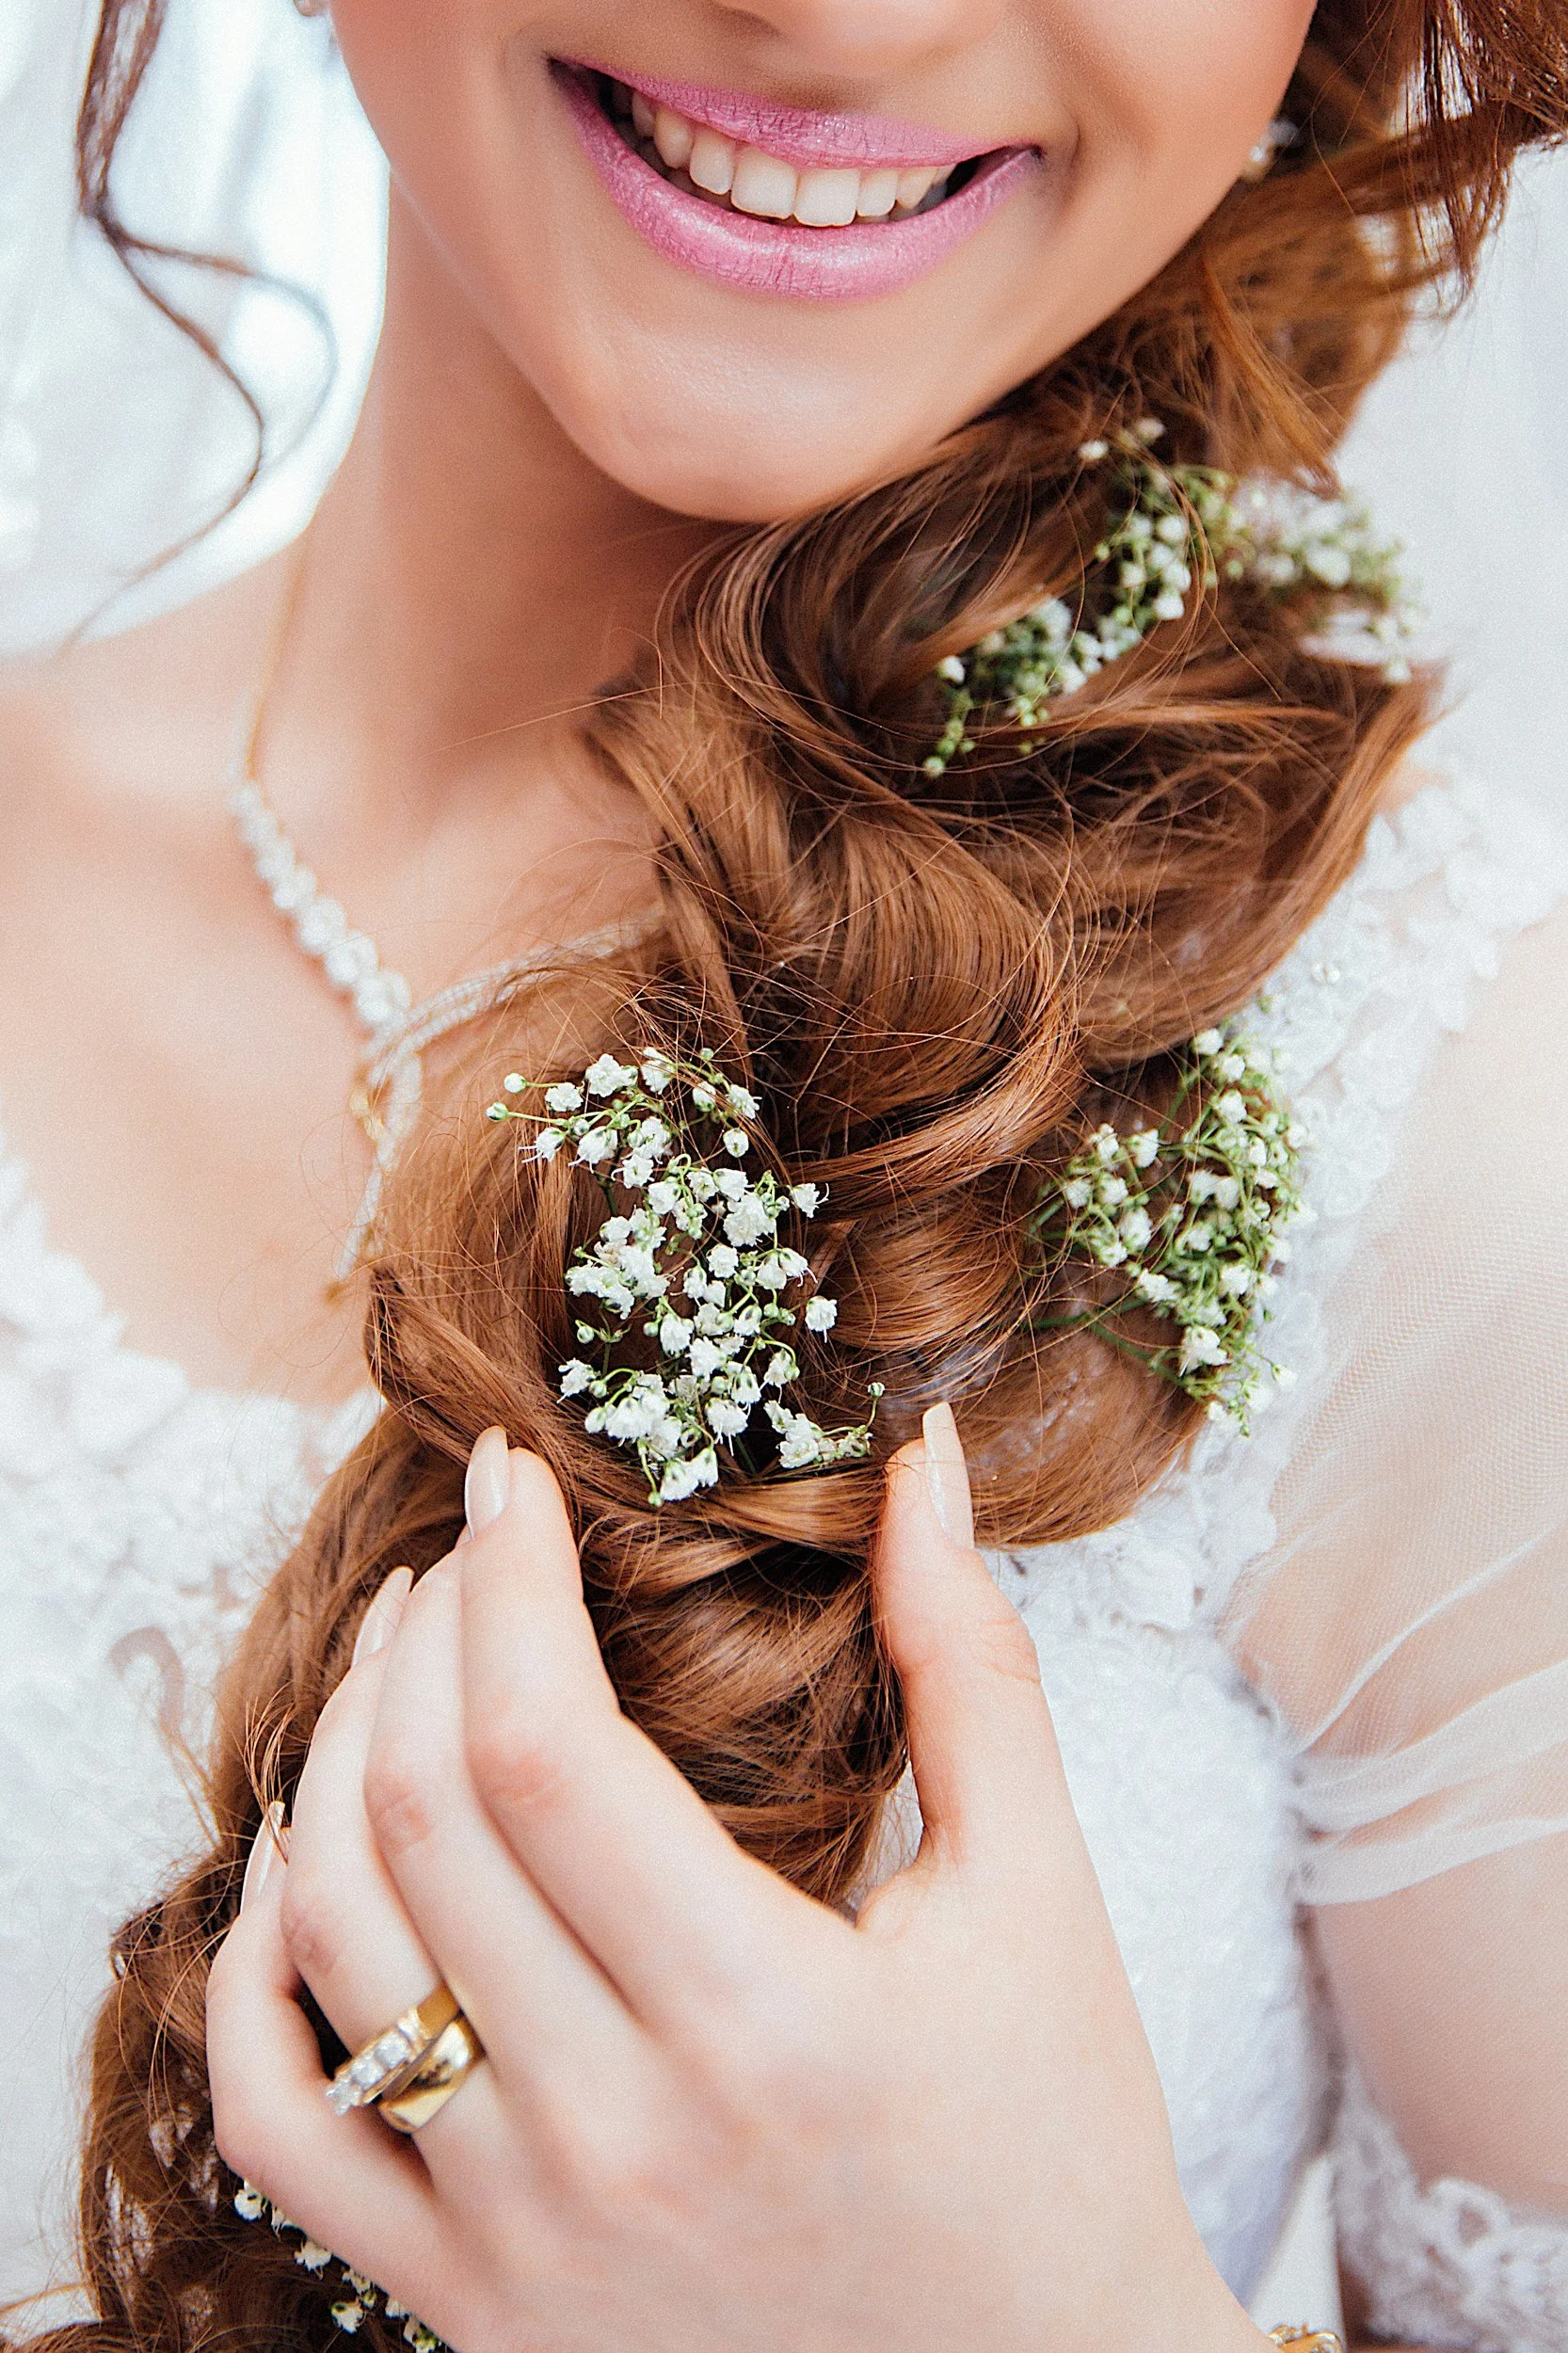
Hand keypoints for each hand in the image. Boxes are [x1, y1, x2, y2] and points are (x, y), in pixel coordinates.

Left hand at [208, 1412, 1268, 2352]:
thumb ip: (970, 1663)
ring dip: (338, 1759)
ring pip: (336, 1943)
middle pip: (423, 1819)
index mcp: (768, 2023)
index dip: (505, 1581)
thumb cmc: (1055, 2143)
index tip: (514, 1478)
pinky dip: (257, 1975)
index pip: (547, 1752)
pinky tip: (308, 1863)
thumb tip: (923, 1460)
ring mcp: (520, 2235)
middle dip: (423, 1635)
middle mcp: (617, 2137)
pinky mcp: (472, 2302)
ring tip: (400, 1657)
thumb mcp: (1040, 1893)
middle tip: (468, 1546)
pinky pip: (283, 2124)